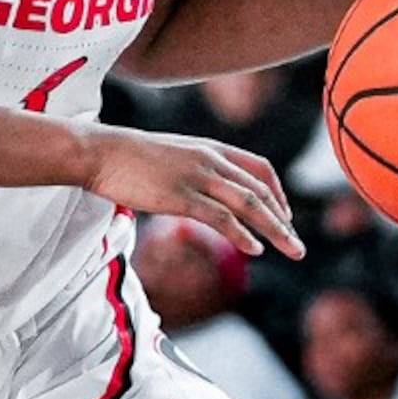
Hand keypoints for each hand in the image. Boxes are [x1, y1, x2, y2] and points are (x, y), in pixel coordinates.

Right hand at [76, 126, 301, 258]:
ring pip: (249, 205)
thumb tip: (201, 186)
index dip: (278, 193)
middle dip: (283, 220)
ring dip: (275, 230)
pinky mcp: (181, 197)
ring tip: (291, 250)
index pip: (259, 168)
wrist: (101, 152)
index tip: (285, 215)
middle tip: (296, 243)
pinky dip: (242, 234)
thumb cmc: (130, 155)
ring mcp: (197, 178)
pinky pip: (221, 218)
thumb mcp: (172, 154)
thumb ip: (194, 167)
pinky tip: (255, 249)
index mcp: (211, 148)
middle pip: (261, 191)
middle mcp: (211, 160)